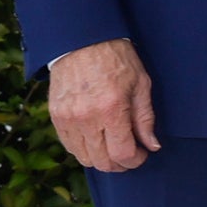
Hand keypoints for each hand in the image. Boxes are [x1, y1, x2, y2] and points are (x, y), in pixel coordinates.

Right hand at [48, 38, 159, 172]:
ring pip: (84, 158)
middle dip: (120, 164)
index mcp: (111, 110)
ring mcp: (68, 120)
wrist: (83, 41)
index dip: (135, 160)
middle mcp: (86, 119)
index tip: (142, 155)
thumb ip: (145, 118)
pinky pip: (69, 146)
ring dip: (101, 159)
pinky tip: (96, 140)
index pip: (122, 153)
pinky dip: (84, 149)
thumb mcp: (141, 84)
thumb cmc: (117, 59)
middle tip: (130, 154)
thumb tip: (151, 145)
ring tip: (114, 148)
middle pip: (102, 162)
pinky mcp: (55, 118)